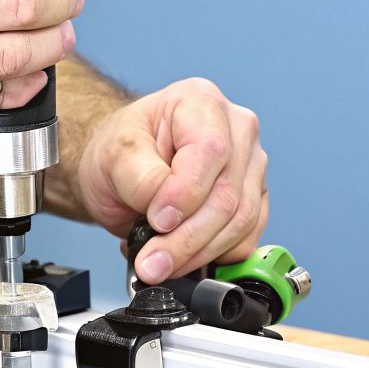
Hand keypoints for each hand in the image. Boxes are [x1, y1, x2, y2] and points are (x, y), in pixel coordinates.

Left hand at [56, 78, 268, 283]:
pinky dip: (213, 258)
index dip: (185, 195)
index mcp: (201, 103)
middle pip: (228, 195)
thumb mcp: (114, 155)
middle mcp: (236, 130)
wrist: (122, 166)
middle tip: (152, 263)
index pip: (210, 151)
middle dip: (187, 239)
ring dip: (198, 254)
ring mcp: (250, 166)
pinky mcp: (254, 200)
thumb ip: (141, 179)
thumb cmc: (121, 150)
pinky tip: (181, 258)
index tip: (156, 221)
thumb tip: (168, 215)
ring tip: (159, 265)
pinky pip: (245, 238)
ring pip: (241, 222)